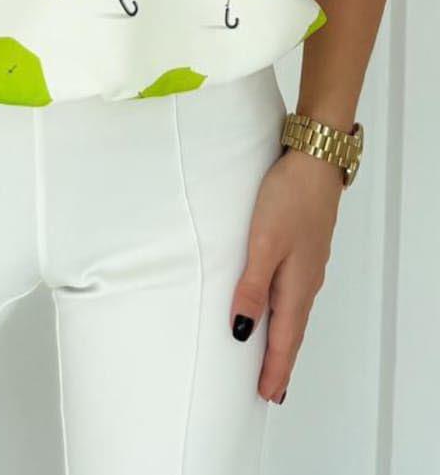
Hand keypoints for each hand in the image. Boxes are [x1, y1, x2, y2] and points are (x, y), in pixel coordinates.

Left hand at [229, 145, 343, 403]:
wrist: (315, 161)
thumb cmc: (288, 199)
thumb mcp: (263, 244)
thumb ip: (252, 287)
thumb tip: (242, 333)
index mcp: (297, 286)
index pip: (286, 340)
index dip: (275, 369)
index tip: (267, 396)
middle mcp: (307, 281)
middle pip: (293, 330)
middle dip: (281, 360)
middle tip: (270, 389)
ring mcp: (308, 263)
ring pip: (294, 311)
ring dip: (283, 337)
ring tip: (271, 356)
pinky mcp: (305, 246)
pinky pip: (294, 291)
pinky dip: (284, 310)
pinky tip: (276, 306)